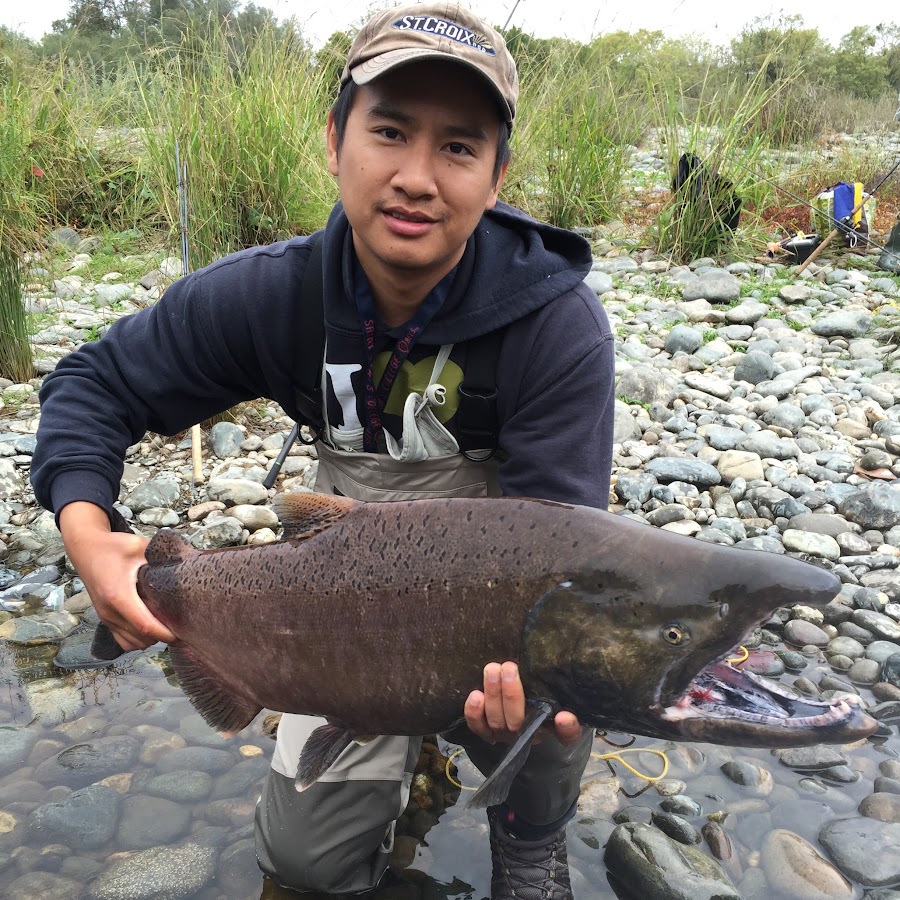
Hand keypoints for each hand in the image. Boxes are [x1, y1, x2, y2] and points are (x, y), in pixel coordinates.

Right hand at [59, 502, 174, 650]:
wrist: (85, 549)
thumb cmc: (111, 547)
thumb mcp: (138, 546)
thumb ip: (159, 556)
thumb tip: (183, 563)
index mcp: (119, 595)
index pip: (145, 625)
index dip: (165, 633)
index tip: (182, 632)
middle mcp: (110, 611)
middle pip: (141, 638)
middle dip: (162, 636)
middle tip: (180, 626)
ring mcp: (106, 617)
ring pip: (132, 643)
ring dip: (150, 639)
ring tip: (165, 625)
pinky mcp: (105, 618)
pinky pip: (123, 640)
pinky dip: (137, 639)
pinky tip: (149, 626)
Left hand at [464, 661, 582, 745]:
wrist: (519, 694)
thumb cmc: (540, 691)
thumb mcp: (555, 690)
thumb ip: (563, 696)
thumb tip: (565, 716)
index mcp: (552, 726)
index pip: (567, 735)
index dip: (567, 729)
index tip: (564, 716)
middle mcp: (529, 734)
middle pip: (520, 722)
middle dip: (512, 695)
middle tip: (510, 667)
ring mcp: (506, 734)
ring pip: (497, 721)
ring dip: (493, 694)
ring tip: (492, 669)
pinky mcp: (486, 731)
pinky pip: (478, 727)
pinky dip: (474, 713)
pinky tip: (475, 695)